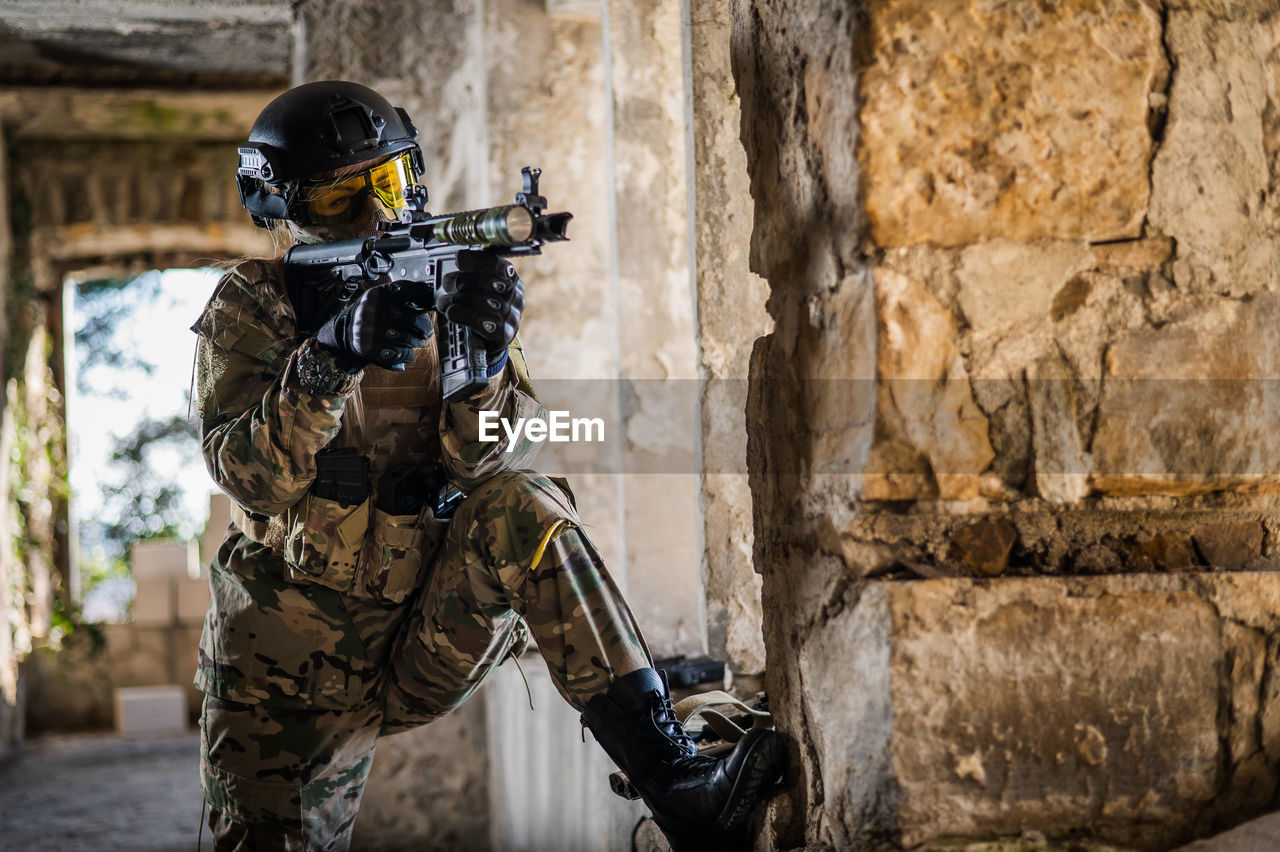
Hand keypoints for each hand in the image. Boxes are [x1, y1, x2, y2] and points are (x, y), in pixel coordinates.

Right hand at [315, 280, 433, 371]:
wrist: (345, 334)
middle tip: (426, 331)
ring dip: (417, 342)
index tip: (431, 304)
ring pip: (408, 338)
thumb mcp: (383, 299)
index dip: (423, 296)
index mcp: (378, 294)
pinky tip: (406, 352)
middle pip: (411, 318)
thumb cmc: (374, 315)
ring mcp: (369, 330)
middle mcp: (372, 310)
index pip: (406, 290)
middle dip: (424, 327)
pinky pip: (400, 353)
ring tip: (417, 341)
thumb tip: (432, 296)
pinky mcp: (369, 348)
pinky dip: (407, 355)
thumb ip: (404, 297)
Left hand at [437, 250, 524, 364]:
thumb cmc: (476, 310)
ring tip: (444, 302)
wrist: (482, 344)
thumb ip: (470, 273)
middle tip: (447, 283)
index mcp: (511, 281)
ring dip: (460, 300)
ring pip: (486, 301)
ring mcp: (512, 317)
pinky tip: (452, 313)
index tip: (459, 259)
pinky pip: (484, 322)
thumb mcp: (474, 288)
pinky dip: (464, 315)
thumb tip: (457, 260)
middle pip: (492, 282)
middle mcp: (515, 297)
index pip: (501, 266)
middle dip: (464, 281)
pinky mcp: (505, 335)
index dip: (479, 262)